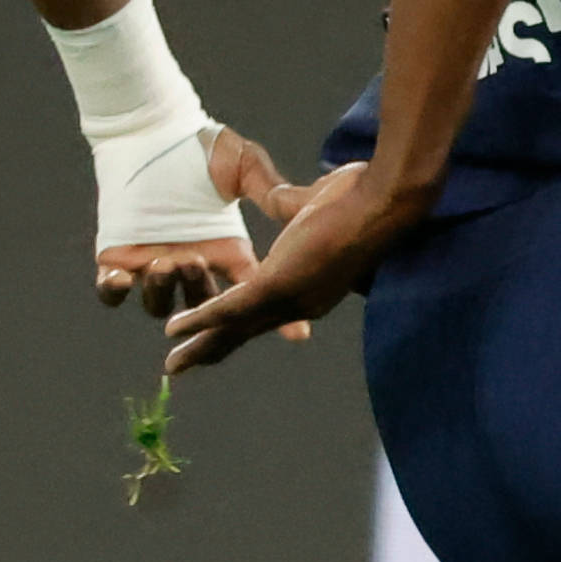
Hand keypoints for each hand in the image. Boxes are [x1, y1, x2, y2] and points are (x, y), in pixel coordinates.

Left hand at [96, 126, 319, 318]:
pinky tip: (124, 278)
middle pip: (202, 308)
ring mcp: (153, 262)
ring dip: (163, 292)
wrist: (155, 128)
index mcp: (226, 250)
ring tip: (166, 261)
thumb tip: (292, 212)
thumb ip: (266, 189)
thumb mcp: (244, 165)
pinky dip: (114, 292)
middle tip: (196, 261)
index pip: (251, 293)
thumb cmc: (202, 143)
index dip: (274, 316)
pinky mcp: (116, 255)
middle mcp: (192, 264)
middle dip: (202, 296)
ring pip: (158, 305)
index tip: (298, 333)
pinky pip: (110, 291)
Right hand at [163, 159, 418, 373]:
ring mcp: (291, 295)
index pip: (265, 312)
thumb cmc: (362, 194)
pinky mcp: (281, 283)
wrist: (386, 195)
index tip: (217, 336)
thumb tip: (279, 197)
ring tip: (173, 365)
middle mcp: (301, 301)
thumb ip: (291, 205)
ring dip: (201, 345)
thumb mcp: (314, 204)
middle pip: (246, 330)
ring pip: (234, 327)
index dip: (237, 325)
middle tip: (181, 367)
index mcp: (309, 286)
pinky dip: (202, 319)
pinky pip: (231, 307)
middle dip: (212, 348)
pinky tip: (176, 331)